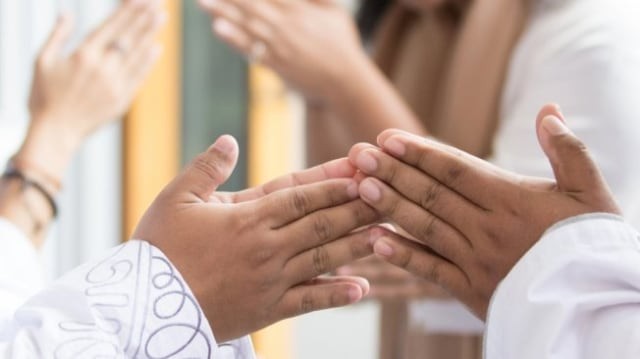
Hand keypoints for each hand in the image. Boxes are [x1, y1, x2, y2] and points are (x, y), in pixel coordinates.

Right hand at [19, 0, 163, 181]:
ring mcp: (115, 85)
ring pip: (137, 55)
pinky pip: (139, 77)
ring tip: (161, 18)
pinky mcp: (122, 100)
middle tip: (158, 4)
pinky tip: (157, 48)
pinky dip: (149, 62)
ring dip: (150, 34)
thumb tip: (67, 12)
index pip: (110, 27)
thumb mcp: (42, 61)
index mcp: (83, 55)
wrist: (55, 133)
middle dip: (143, 18)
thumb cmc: (44, 97)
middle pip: (128, 38)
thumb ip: (57, 35)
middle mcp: (102, 68)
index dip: (126, 11)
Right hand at [134, 135, 382, 341]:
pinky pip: (309, 301)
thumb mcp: (175, 198)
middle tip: (391, 197)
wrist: (143, 306)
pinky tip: (363, 288)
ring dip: (358, 246)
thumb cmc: (157, 249)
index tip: (363, 174)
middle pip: (322, 225)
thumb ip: (206, 167)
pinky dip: (336, 295)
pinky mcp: (268, 310)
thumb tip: (230, 140)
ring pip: (324, 260)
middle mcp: (266, 248)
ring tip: (388, 233)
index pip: (301, 197)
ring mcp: (271, 281)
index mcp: (246, 218)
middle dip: (358, 209)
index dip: (335, 184)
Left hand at [198, 0, 366, 102]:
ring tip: (202, 2)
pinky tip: (218, 27)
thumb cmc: (343, 47)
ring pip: (247, 23)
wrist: (346, 83)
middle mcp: (288, 24)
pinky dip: (234, 38)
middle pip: (252, 3)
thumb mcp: (336, 14)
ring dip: (223, 11)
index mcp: (301, 9)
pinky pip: (251, 48)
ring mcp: (281, 44)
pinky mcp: (277, 63)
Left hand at [349, 104, 620, 317]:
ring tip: (360, 186)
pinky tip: (375, 241)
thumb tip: (549, 111)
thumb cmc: (591, 243)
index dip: (420, 153)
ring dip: (391, 206)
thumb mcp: (591, 192)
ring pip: (426, 228)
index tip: (387, 137)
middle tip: (358, 155)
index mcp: (513, 201)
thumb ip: (569, 151)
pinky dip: (403, 256)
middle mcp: (488, 230)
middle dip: (393, 172)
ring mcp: (477, 262)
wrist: (597, 306)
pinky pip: (432, 271)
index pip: (456, 171)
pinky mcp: (472, 292)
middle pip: (432, 195)